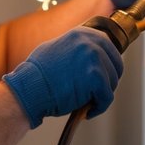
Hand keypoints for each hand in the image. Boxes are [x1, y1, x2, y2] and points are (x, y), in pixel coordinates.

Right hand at [1, 26, 124, 127]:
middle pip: (116, 65)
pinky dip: (99, 107)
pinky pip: (107, 97)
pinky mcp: (96, 77)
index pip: (110, 48)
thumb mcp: (58, 48)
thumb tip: (94, 54)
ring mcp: (94, 58)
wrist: (28, 88)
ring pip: (112, 82)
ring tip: (86, 101)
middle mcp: (91, 41)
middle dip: (108, 82)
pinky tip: (87, 111)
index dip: (109, 66)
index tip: (104, 78)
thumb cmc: (38, 74)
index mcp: (83, 33)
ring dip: (102, 95)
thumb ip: (77, 48)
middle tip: (95, 93)